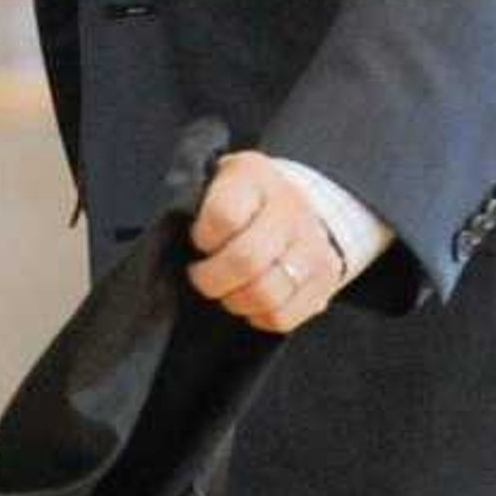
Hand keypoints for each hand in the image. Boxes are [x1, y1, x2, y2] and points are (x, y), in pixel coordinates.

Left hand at [187, 151, 348, 334]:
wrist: (302, 204)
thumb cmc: (242, 196)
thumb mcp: (215, 180)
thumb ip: (193, 200)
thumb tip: (171, 233)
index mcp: (255, 178)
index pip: (224, 217)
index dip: (203, 238)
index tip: (198, 241)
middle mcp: (291, 210)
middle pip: (246, 261)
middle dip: (210, 278)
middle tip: (201, 274)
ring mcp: (313, 247)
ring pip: (265, 294)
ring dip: (233, 300)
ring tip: (226, 288)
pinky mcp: (325, 281)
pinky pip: (282, 317)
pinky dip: (257, 316)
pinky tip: (249, 299)